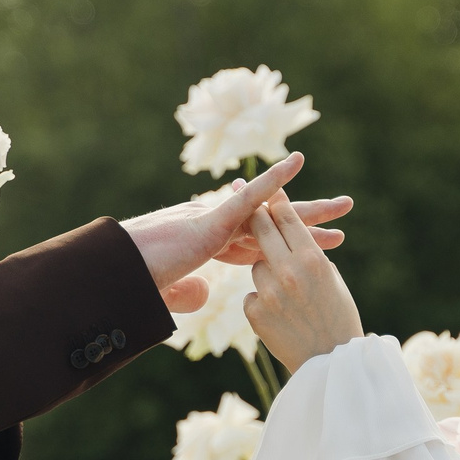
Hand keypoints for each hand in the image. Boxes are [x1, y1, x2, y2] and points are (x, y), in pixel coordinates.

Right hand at [123, 154, 351, 312]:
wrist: (115, 277)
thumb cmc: (132, 282)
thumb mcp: (166, 292)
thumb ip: (186, 293)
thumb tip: (203, 294)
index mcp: (210, 243)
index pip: (258, 243)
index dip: (288, 243)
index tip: (316, 247)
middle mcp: (216, 225)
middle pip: (273, 224)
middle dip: (309, 222)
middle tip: (344, 216)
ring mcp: (214, 220)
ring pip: (271, 211)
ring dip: (308, 207)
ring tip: (345, 204)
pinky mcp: (210, 220)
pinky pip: (248, 198)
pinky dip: (273, 182)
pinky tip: (296, 165)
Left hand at [245, 194, 364, 369]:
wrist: (332, 363)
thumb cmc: (338, 316)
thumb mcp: (332, 279)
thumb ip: (309, 255)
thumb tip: (290, 236)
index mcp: (312, 259)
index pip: (287, 217)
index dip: (276, 199)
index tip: (267, 187)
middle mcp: (289, 272)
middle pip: (261, 229)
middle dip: (255, 215)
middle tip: (244, 200)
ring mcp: (269, 293)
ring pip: (256, 265)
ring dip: (266, 271)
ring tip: (288, 295)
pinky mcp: (255, 313)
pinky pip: (253, 294)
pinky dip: (263, 301)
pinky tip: (280, 317)